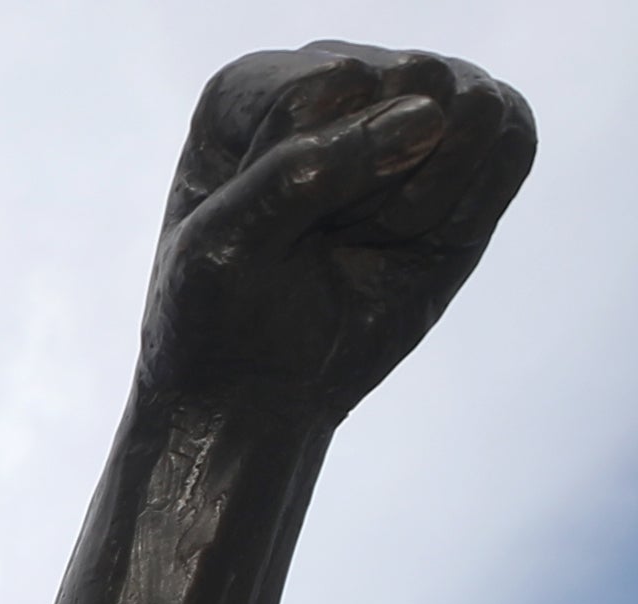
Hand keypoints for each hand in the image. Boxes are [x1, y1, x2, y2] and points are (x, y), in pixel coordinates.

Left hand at [143, 46, 528, 425]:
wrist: (259, 389)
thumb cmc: (221, 315)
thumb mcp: (228, 247)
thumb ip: (305, 172)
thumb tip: (429, 116)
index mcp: (254, 91)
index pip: (330, 87)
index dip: (317, 175)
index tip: (275, 232)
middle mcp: (336, 80)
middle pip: (413, 82)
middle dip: (380, 184)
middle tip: (331, 238)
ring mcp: (407, 107)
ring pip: (474, 106)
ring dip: (427, 195)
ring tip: (372, 236)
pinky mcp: (465, 148)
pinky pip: (515, 139)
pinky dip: (474, 205)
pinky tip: (422, 237)